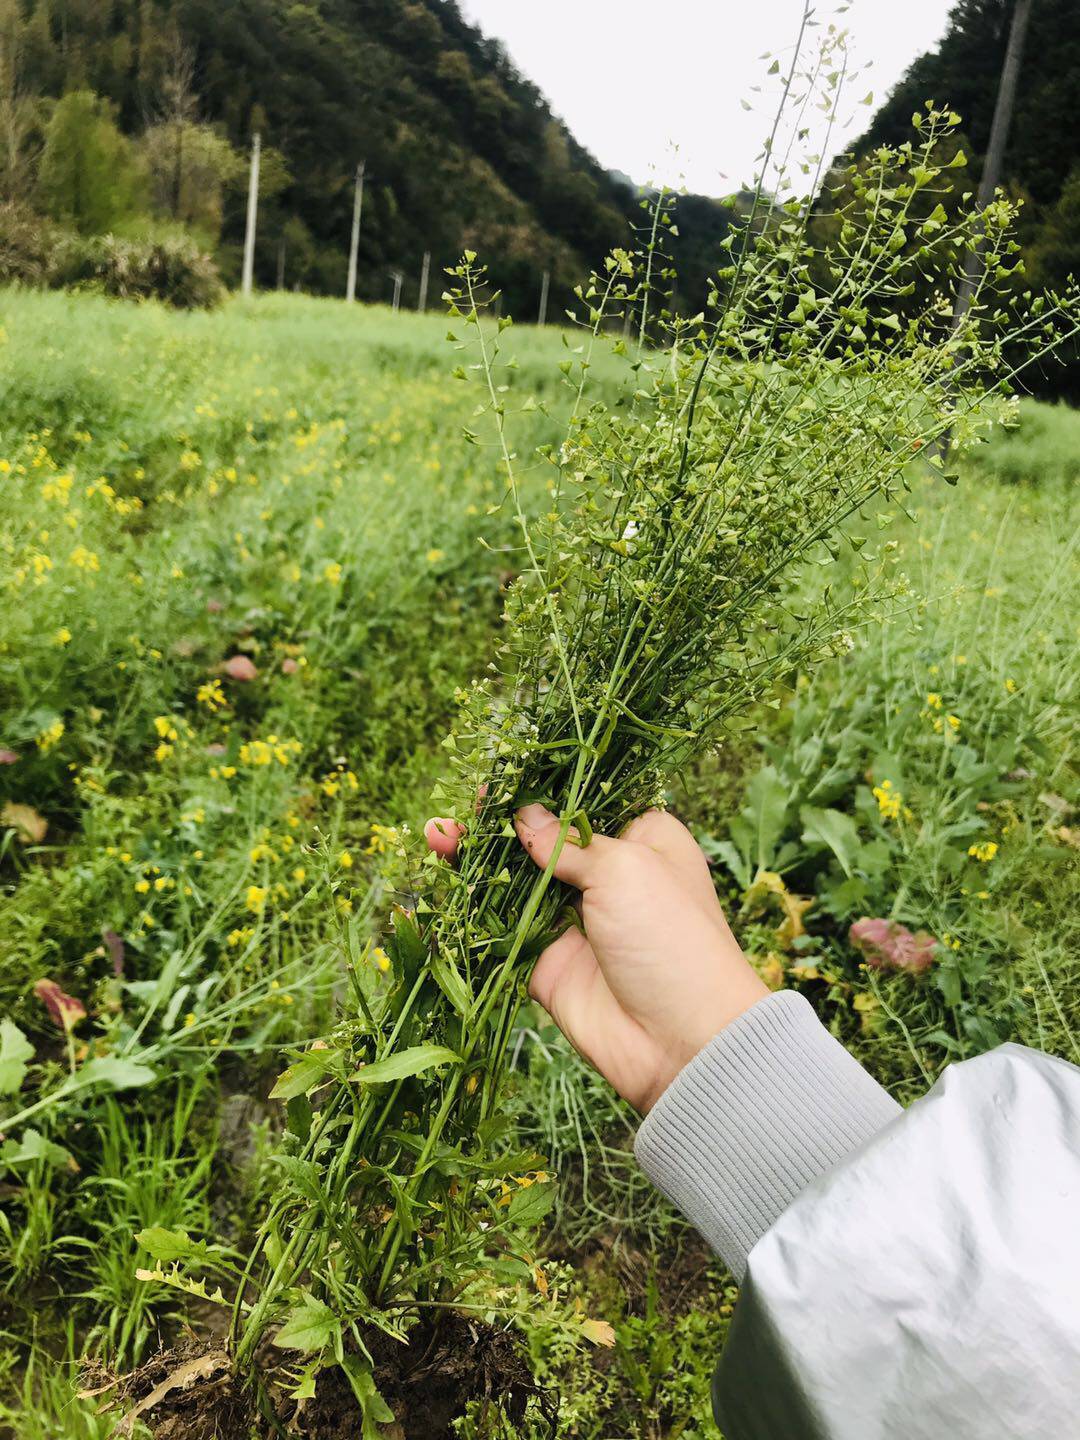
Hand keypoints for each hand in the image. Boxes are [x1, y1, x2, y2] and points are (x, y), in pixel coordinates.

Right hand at [424, 804, 768, 1113]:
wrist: (682, 1041)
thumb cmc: (671, 936)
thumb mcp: (625, 867)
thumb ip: (568, 842)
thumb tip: (523, 815)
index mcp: (643, 840)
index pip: (586, 803)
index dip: (545, 789)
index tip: (502, 774)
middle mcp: (610, 875)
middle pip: (544, 840)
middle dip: (501, 825)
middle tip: (460, 809)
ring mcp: (576, 920)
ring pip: (516, 883)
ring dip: (477, 863)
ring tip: (436, 837)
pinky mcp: (547, 962)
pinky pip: (502, 931)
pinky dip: (473, 910)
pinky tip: (443, 885)